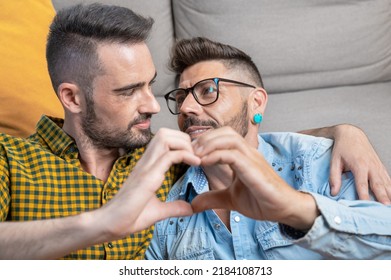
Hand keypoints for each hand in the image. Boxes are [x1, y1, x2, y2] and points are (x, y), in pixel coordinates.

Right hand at [95, 128, 200, 239]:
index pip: (164, 140)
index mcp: (147, 166)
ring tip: (196, 158)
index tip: (195, 157)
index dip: (182, 143)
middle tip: (196, 155)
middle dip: (185, 138)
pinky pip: (169, 156)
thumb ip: (174, 207)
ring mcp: (146, 167)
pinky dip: (186, 155)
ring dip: (184, 144)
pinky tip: (196, 164)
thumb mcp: (158, 211)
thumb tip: (190, 208)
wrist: (110, 225)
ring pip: (166, 138)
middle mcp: (146, 162)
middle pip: (165, 132)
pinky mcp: (147, 177)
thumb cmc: (129, 217)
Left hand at [191, 127, 318, 229]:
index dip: (205, 141)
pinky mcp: (254, 169)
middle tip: (190, 152)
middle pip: (226, 132)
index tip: (190, 153)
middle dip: (205, 138)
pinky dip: (216, 156)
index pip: (224, 136)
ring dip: (209, 144)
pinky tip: (204, 163)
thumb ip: (212, 198)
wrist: (283, 210)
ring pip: (229, 139)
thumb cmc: (261, 201)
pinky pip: (233, 155)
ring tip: (195, 156)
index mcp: (242, 156)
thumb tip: (193, 204)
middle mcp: (248, 153)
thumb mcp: (230, 199)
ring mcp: (253, 159)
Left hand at [329, 125, 390, 203]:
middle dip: (382, 197)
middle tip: (385, 207)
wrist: (351, 134)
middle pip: (378, 184)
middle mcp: (371, 166)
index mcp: (359, 165)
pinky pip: (388, 179)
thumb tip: (333, 193)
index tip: (365, 206)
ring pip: (386, 182)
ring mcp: (377, 166)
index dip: (364, 195)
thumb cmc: (342, 148)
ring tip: (390, 206)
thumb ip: (334, 177)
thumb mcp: (334, 161)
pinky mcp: (380, 166)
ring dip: (389, 194)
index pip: (362, 184)